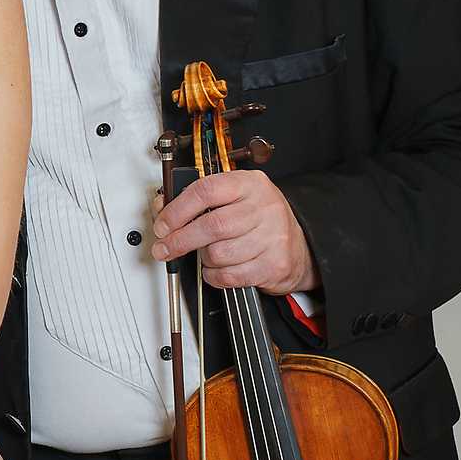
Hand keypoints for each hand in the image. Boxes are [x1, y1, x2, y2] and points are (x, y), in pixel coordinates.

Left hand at [151, 168, 318, 293]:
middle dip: (180, 241)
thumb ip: (197, 199)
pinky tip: (218, 267)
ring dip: (204, 258)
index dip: (177, 210)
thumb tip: (162, 207)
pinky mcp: (274, 265)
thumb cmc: (259, 219)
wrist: (298, 246)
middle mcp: (263, 207)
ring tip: (208, 254)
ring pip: (218, 253)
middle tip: (165, 248)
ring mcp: (272, 237)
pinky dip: (215, 275)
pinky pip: (229, 275)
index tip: (162, 225)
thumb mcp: (233, 197)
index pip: (206, 191)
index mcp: (249, 184)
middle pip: (211, 226)